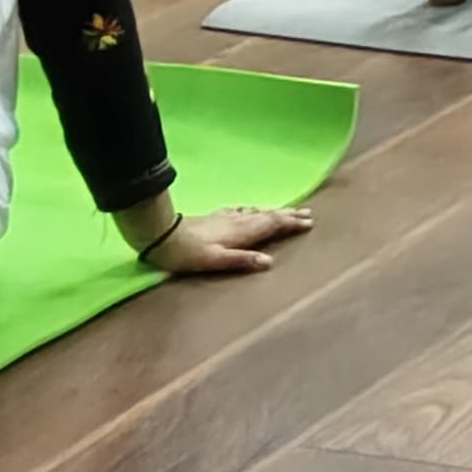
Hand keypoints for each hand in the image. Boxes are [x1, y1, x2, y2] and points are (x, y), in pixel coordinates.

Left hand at [141, 204, 311, 276]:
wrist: (162, 237)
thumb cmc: (188, 254)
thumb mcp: (215, 261)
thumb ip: (242, 260)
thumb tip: (269, 262)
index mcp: (241, 233)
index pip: (272, 225)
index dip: (290, 224)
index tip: (308, 222)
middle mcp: (238, 222)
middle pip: (268, 216)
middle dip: (288, 215)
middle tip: (307, 213)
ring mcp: (226, 218)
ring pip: (257, 212)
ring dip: (274, 211)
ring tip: (287, 210)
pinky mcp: (216, 217)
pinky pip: (243, 211)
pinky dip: (254, 210)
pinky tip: (251, 210)